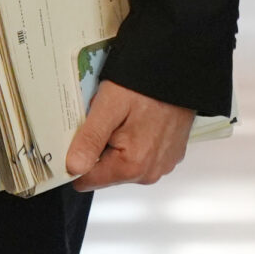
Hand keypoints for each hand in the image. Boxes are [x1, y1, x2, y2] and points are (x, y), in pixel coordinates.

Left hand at [63, 80, 194, 191]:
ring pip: (121, 163)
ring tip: (124, 116)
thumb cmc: (146, 86)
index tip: (79, 134)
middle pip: (105, 171)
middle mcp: (148, 173)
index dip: (77, 157)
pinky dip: (134, 141)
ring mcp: (161, 165)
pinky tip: (137, 119)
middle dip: (98, 147)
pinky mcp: (168, 156)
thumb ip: (90, 139)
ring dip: (116, 144)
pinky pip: (140, 156)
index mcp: (131, 166)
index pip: (87, 180)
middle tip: (107, 118)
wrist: (182, 74)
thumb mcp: (109, 105)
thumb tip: (73, 168)